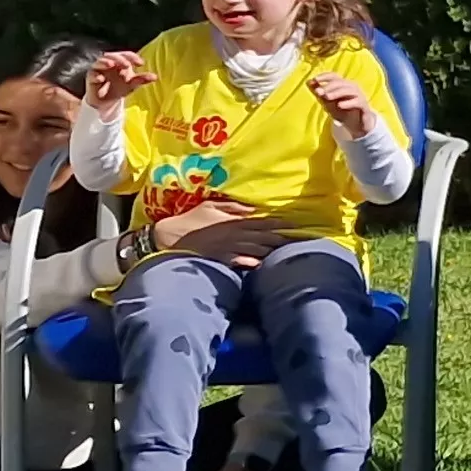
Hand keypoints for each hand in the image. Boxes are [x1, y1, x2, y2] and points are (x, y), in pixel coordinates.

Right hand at [86, 49, 154, 115]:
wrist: (107, 102)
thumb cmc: (119, 88)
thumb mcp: (132, 84)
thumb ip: (141, 79)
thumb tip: (154, 77)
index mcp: (120, 62)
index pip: (126, 55)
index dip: (132, 57)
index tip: (140, 63)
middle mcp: (109, 63)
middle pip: (113, 55)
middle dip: (120, 59)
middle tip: (127, 65)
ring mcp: (99, 69)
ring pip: (100, 62)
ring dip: (105, 62)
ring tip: (111, 64)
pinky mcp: (91, 78)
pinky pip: (92, 75)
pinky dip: (96, 75)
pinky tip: (101, 78)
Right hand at [151, 199, 295, 266]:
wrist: (170, 237)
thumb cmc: (191, 219)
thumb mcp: (211, 206)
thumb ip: (233, 207)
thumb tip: (252, 210)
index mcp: (234, 221)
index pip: (263, 223)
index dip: (281, 224)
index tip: (296, 225)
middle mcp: (235, 234)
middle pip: (265, 238)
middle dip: (282, 239)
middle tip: (300, 240)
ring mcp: (229, 248)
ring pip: (257, 250)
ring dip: (272, 251)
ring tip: (288, 252)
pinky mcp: (222, 259)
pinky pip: (241, 262)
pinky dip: (253, 262)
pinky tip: (263, 264)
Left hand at [309, 71, 374, 137]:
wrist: (357, 126)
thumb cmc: (342, 112)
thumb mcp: (328, 103)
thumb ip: (319, 93)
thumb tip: (308, 82)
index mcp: (343, 85)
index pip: (335, 76)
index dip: (325, 76)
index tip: (315, 79)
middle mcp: (352, 88)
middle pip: (341, 82)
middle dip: (329, 86)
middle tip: (318, 92)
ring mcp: (359, 96)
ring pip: (350, 90)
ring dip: (337, 92)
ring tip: (327, 97)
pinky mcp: (364, 106)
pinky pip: (358, 102)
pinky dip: (349, 102)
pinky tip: (340, 105)